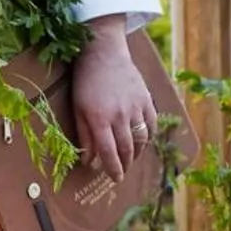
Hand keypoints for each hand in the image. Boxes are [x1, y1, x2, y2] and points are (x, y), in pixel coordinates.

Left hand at [71, 20, 155, 182]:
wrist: (103, 51)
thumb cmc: (86, 81)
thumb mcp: (78, 108)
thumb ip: (84, 136)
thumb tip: (89, 161)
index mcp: (99, 118)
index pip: (109, 153)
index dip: (112, 169)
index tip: (115, 179)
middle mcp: (119, 115)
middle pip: (127, 149)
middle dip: (125, 165)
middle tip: (121, 172)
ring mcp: (136, 107)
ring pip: (142, 140)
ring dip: (136, 153)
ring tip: (130, 158)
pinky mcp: (146, 99)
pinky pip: (152, 125)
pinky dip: (149, 137)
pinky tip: (142, 140)